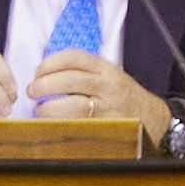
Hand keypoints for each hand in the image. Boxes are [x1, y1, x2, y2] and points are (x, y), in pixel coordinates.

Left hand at [28, 50, 171, 143]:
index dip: (50, 62)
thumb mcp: (106, 74)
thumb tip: (41, 75)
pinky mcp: (106, 128)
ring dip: (48, 108)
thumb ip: (80, 71)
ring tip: (40, 110)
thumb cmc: (120, 95)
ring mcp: (108, 108)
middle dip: (44, 85)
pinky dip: (60, 126)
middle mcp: (107, 85)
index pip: (74, 57)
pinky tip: (52, 124)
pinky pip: (78, 127)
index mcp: (105, 68)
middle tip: (32, 91)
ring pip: (72, 106)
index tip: (38, 71)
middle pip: (69, 80)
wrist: (153, 117)